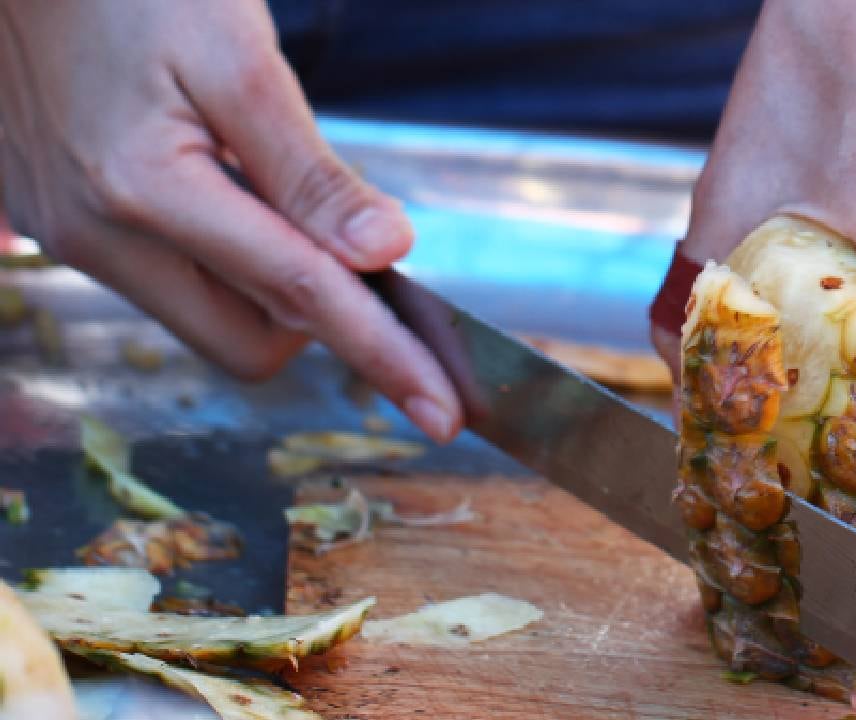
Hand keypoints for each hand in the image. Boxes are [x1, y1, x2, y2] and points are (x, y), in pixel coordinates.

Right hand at [0, 0, 461, 441]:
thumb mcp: (236, 57)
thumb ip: (307, 170)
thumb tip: (385, 253)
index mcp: (141, 190)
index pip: (297, 295)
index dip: (382, 354)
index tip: (442, 410)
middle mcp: (95, 237)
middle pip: (247, 341)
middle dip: (318, 312)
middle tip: (346, 234)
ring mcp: (68, 240)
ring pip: (209, 318)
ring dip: (268, 280)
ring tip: (267, 187)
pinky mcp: (58, 230)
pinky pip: (168, 282)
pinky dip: (222, 258)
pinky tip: (223, 189)